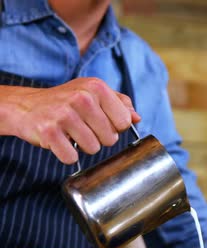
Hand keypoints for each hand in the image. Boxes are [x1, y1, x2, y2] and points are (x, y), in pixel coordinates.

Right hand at [0, 77, 140, 163]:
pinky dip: (67, 155)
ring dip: (83, 147)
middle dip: (99, 139)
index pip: (124, 122)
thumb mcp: (92, 93)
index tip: (101, 123)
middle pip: (111, 138)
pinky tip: (60, 142)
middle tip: (83, 128)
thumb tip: (137, 118)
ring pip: (93, 149)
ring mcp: (64, 114)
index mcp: (97, 87)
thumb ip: (119, 103)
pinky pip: (71, 157)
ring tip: (71, 134)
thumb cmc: (65, 101)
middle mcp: (82, 98)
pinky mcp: (48, 131)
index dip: (114, 127)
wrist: (25, 106)